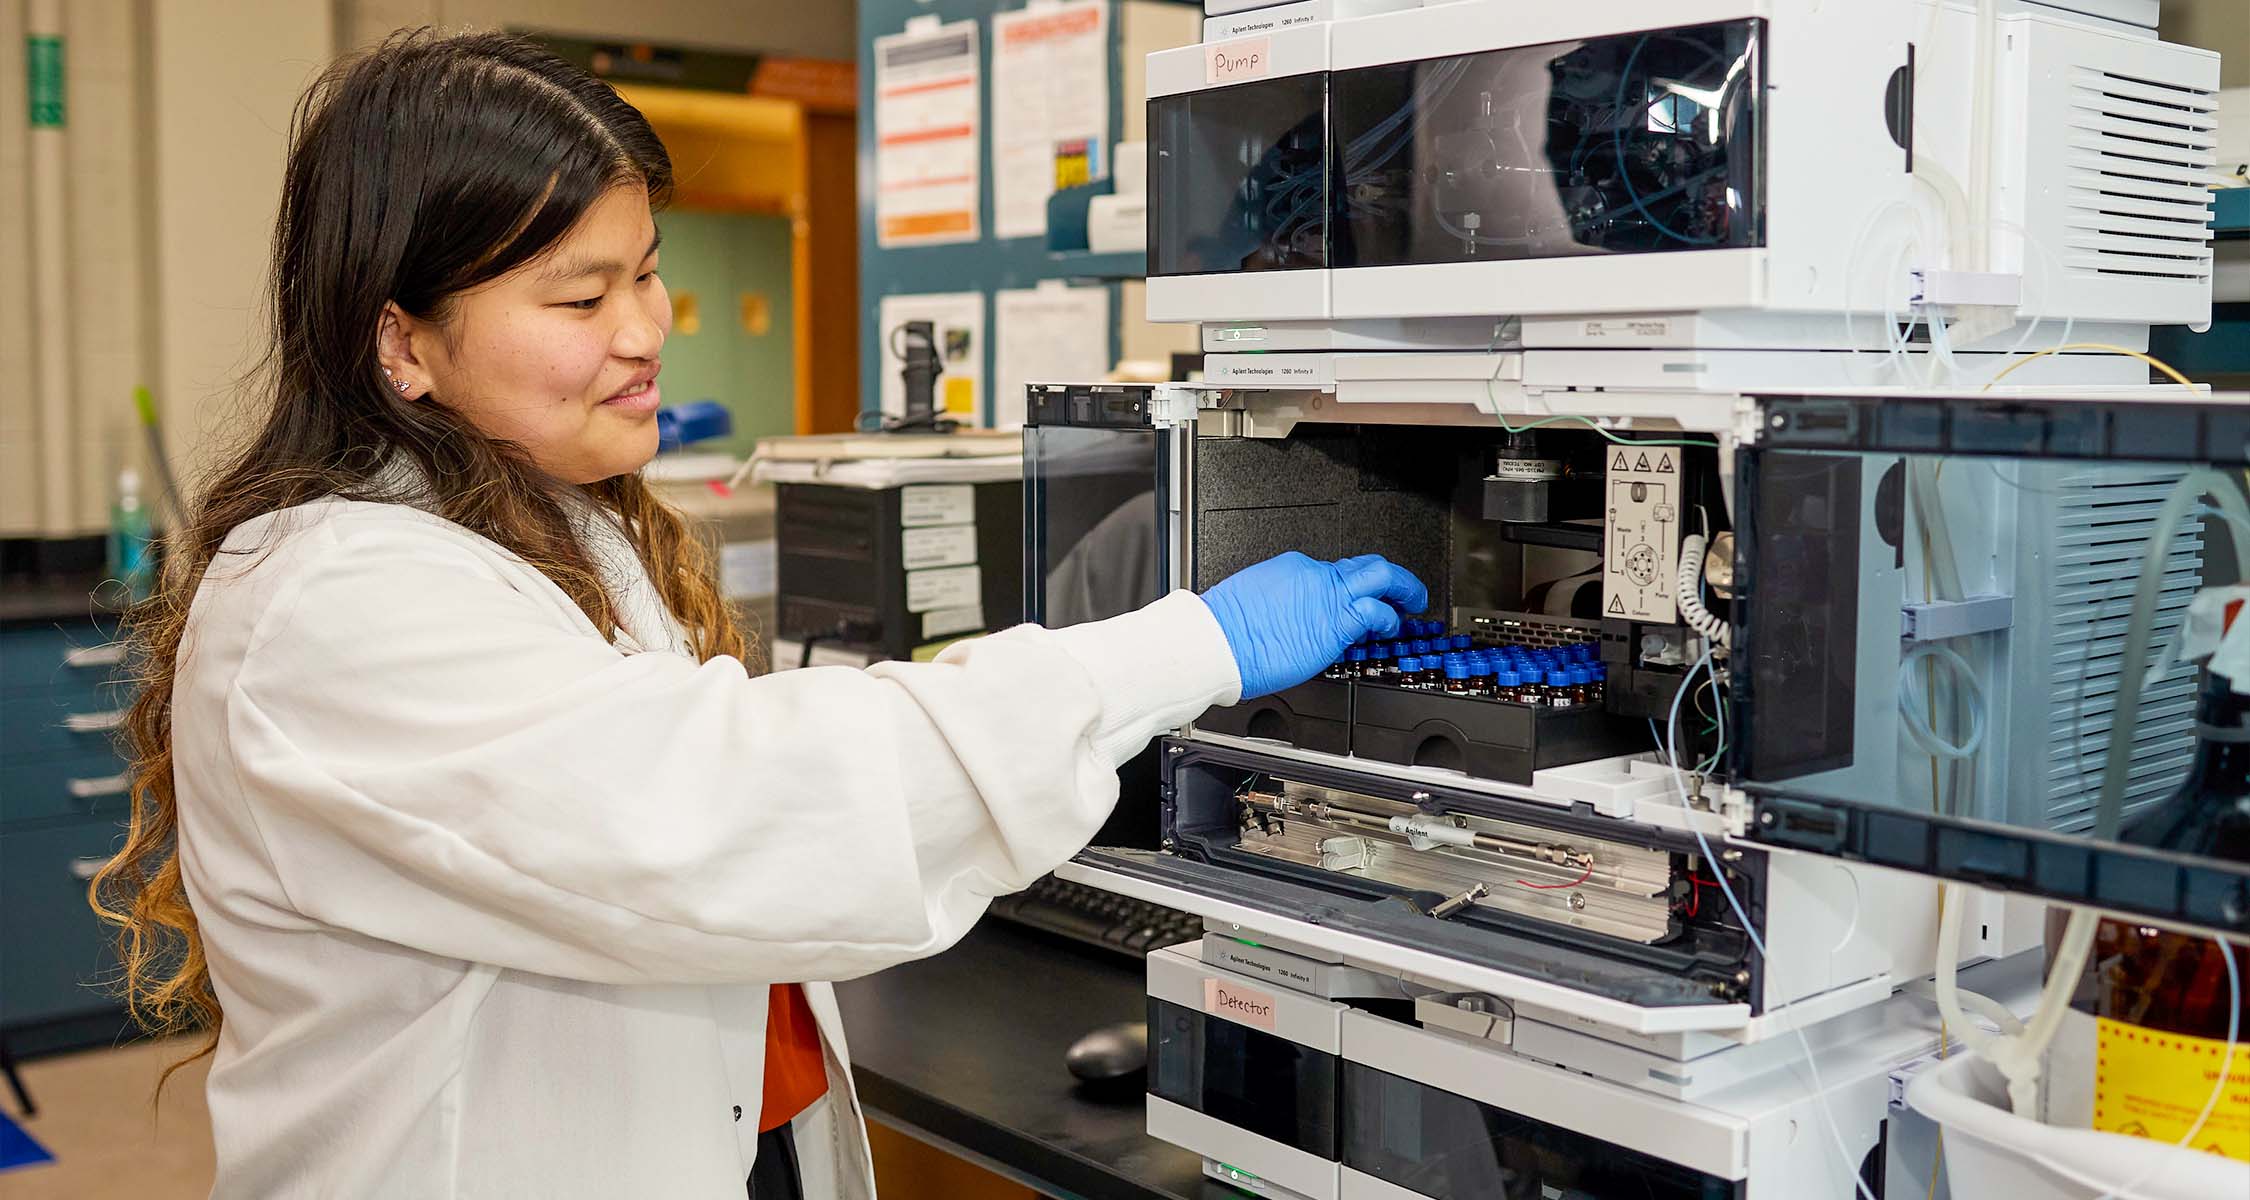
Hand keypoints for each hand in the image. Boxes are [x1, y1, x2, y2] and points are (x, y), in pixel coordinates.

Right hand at [1199, 552, 1430, 700]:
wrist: (1217, 642)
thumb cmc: (1225, 628)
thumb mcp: (1256, 598)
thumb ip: (1285, 602)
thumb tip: (1295, 614)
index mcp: (1294, 568)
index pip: (1337, 572)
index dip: (1353, 587)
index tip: (1359, 599)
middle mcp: (1315, 576)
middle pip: (1367, 564)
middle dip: (1395, 576)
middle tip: (1407, 589)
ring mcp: (1328, 597)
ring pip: (1381, 578)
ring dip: (1405, 590)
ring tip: (1413, 604)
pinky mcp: (1335, 624)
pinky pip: (1375, 613)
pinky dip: (1390, 618)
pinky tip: (1392, 627)